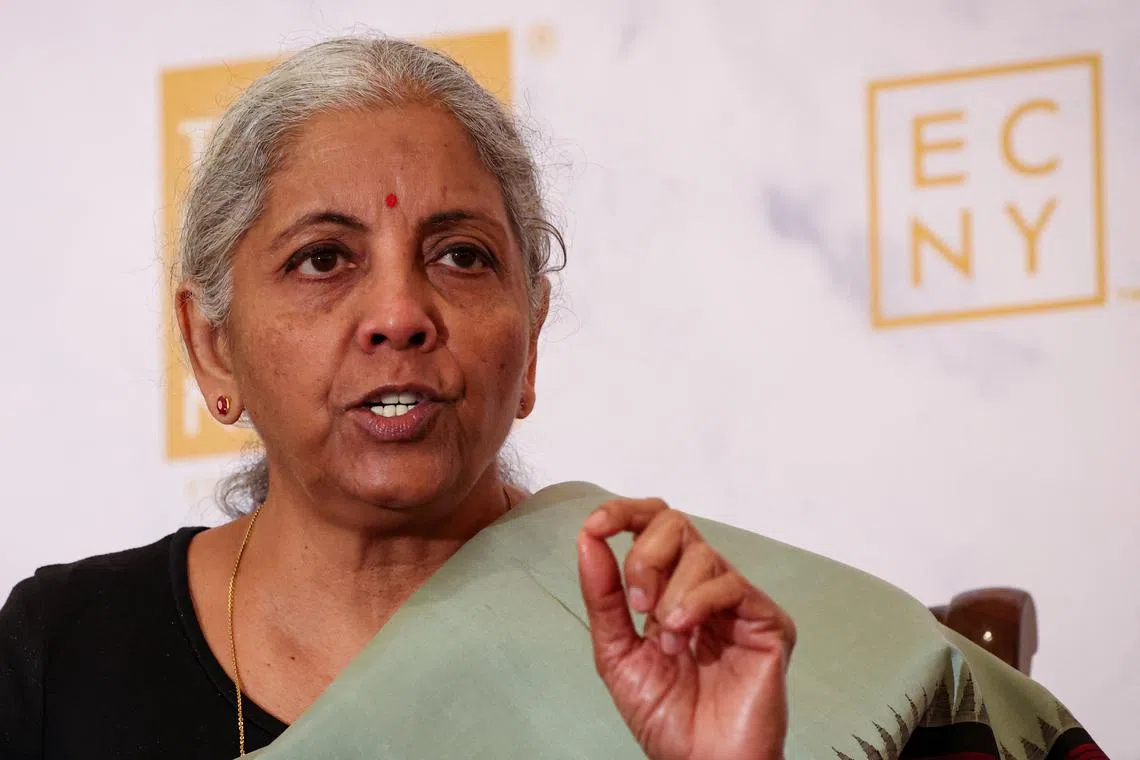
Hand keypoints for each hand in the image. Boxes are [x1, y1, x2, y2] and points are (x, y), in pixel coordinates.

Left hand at [577, 498, 794, 759]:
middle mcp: (705, 587)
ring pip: (700, 552)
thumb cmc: (666, 718)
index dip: (624, 513)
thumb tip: (588, 538)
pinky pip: (730, 584)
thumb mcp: (617, 652)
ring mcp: (738, 602)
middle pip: (675, 523)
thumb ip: (603, 596)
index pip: (653, 524)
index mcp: (670, 589)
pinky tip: (684, 633)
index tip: (596, 526)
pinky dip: (697, 602)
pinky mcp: (767, 621)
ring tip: (669, 643)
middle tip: (638, 607)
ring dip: (670, 597)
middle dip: (645, 557)